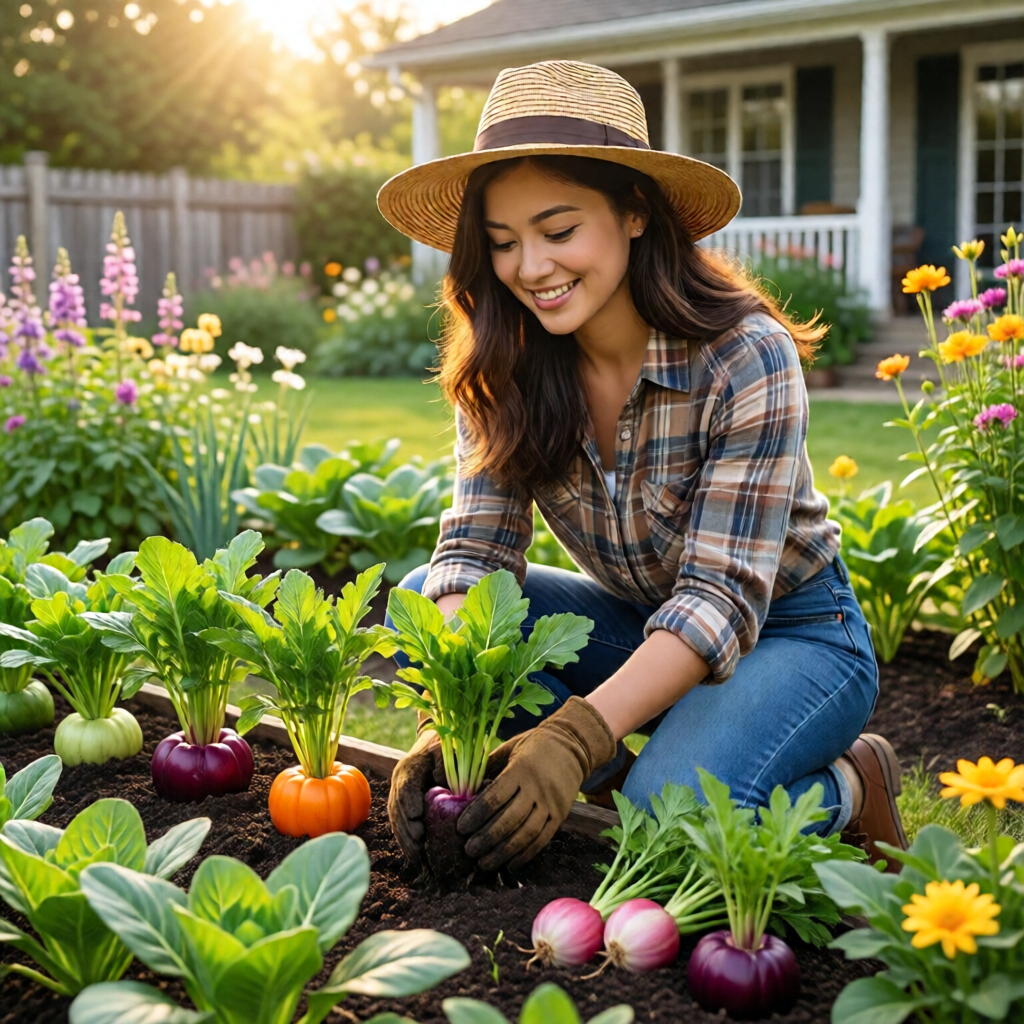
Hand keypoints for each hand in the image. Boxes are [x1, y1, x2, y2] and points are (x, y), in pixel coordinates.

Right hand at [388, 728, 445, 864]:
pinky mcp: (400, 803)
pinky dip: (405, 839)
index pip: (406, 785)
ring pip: (395, 817)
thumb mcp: (451, 754)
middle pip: (398, 805)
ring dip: (404, 838)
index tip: (418, 816)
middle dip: (407, 826)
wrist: (433, 742)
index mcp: (411, 765)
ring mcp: (397, 791)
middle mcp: (399, 779)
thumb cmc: (446, 748)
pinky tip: (414, 855)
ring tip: (417, 856)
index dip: (410, 801)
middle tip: (419, 842)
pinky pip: (398, 822)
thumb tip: (461, 793)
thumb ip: (453, 771)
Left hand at [456, 696, 615, 870]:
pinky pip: (542, 839)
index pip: (495, 796)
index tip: (461, 828)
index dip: (477, 814)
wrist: (572, 746)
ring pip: (526, 833)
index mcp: (520, 769)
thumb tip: (463, 788)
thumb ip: (488, 767)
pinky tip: (510, 864)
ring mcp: (551, 803)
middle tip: (469, 850)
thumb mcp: (509, 748)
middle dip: (487, 838)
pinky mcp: (561, 815)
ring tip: (485, 863)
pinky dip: (526, 854)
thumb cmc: (533, 746)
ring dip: (504, 852)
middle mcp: (537, 788)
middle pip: (510, 819)